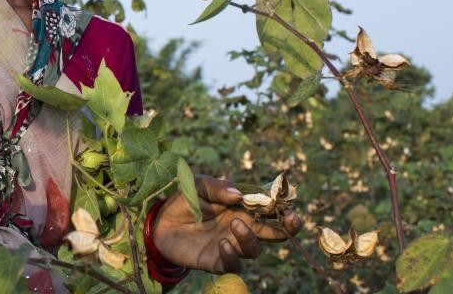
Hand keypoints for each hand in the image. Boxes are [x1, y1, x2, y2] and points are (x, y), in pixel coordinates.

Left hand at [152, 175, 302, 273]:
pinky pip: (232, 265)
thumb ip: (217, 188)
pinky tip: (223, 244)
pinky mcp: (216, 261)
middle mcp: (242, 229)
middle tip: (289, 221)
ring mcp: (231, 246)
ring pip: (254, 250)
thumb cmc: (185, 201)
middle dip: (286, 229)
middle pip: (274, 235)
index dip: (285, 212)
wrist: (160, 222)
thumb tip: (238, 194)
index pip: (271, 213)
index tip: (291, 209)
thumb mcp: (198, 186)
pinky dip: (231, 256)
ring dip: (249, 239)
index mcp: (243, 210)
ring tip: (234, 225)